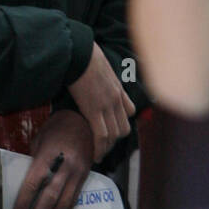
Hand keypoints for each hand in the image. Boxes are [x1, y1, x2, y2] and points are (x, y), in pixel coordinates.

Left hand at [11, 110, 93, 208]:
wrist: (83, 120)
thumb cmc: (57, 127)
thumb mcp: (40, 139)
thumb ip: (34, 160)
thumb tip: (27, 181)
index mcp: (48, 154)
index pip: (33, 183)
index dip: (23, 201)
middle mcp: (64, 164)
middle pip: (50, 196)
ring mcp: (77, 171)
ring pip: (65, 201)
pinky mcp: (85, 175)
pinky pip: (75, 198)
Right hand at [66, 42, 135, 161]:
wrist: (78, 52)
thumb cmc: (84, 54)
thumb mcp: (101, 65)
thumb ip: (102, 76)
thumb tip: (94, 76)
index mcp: (118, 88)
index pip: (130, 111)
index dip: (122, 121)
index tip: (113, 128)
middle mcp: (116, 99)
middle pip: (123, 128)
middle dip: (115, 139)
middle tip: (104, 144)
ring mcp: (106, 106)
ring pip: (114, 135)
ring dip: (107, 147)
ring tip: (98, 153)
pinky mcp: (93, 111)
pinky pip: (101, 136)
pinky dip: (99, 149)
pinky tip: (94, 155)